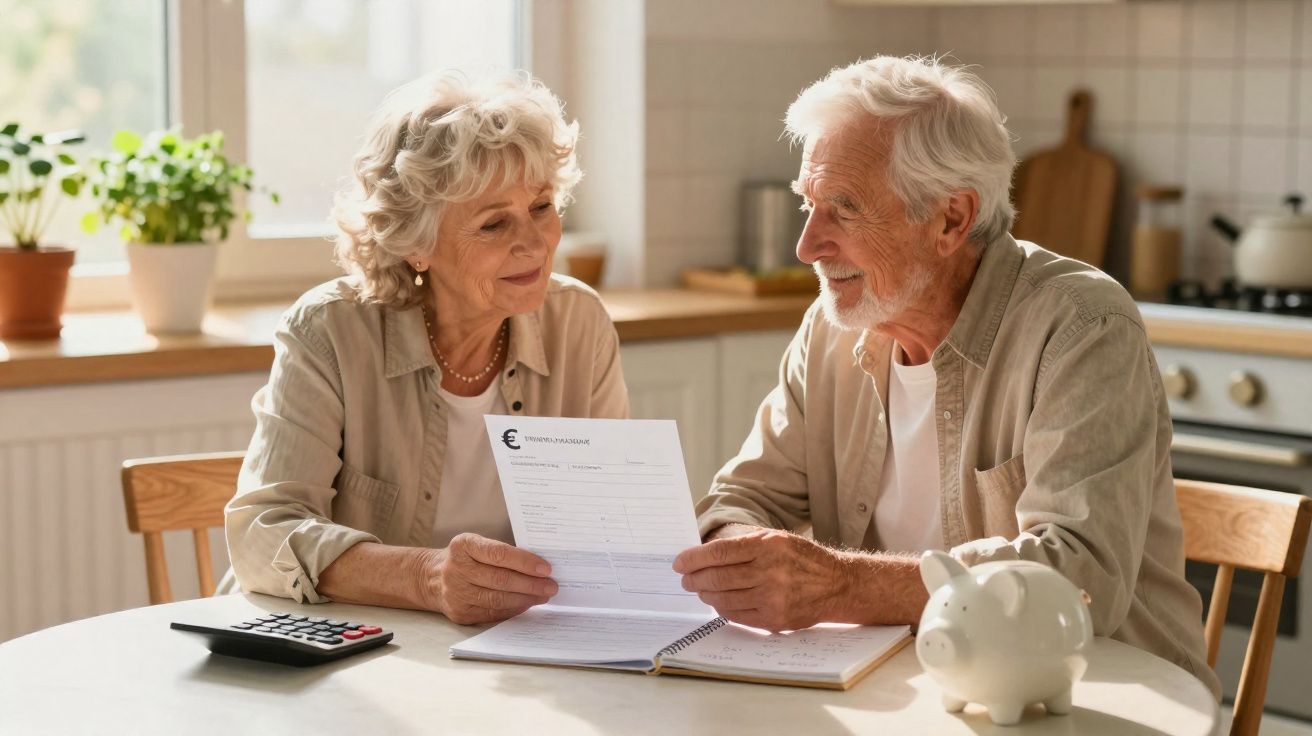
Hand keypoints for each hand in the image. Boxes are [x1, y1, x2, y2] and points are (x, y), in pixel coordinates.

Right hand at [421, 533, 557, 624]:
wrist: (431, 578)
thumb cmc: (465, 558)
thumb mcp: (476, 544)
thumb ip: (501, 552)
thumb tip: (538, 567)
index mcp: (463, 546)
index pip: (498, 554)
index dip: (524, 562)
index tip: (546, 568)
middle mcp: (456, 569)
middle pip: (500, 580)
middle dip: (531, 584)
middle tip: (551, 586)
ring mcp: (456, 594)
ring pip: (498, 599)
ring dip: (525, 599)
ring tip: (543, 596)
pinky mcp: (460, 613)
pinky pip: (492, 613)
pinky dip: (513, 609)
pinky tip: (526, 604)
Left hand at [673, 528, 847, 631]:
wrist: (836, 584)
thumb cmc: (802, 558)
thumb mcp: (776, 539)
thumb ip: (744, 545)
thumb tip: (705, 554)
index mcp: (768, 546)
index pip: (719, 552)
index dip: (694, 558)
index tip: (680, 562)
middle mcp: (769, 571)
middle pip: (717, 577)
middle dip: (695, 578)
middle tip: (686, 579)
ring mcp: (772, 598)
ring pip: (724, 598)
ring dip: (706, 594)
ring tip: (701, 589)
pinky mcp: (774, 619)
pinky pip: (737, 616)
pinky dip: (722, 608)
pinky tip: (718, 601)